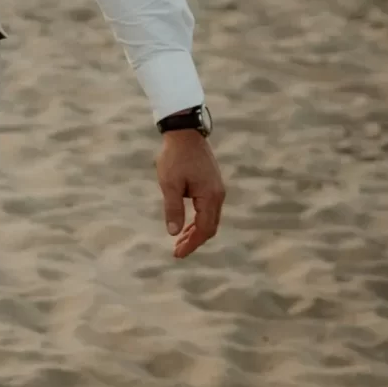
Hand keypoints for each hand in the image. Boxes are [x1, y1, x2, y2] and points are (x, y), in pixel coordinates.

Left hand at [159, 130, 224, 257]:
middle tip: (177, 251)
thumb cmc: (175, 157)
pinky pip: (209, 209)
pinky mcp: (213, 184)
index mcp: (209, 196)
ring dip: (196, 231)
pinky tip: (186, 224)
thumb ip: (173, 208)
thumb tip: (174, 233)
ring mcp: (217, 189)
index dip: (191, 244)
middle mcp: (218, 195)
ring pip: (210, 219)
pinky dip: (198, 220)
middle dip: (194, 241)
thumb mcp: (170, 184)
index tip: (177, 254)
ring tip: (179, 241)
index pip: (203, 229)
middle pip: (210, 227)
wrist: (185, 132)